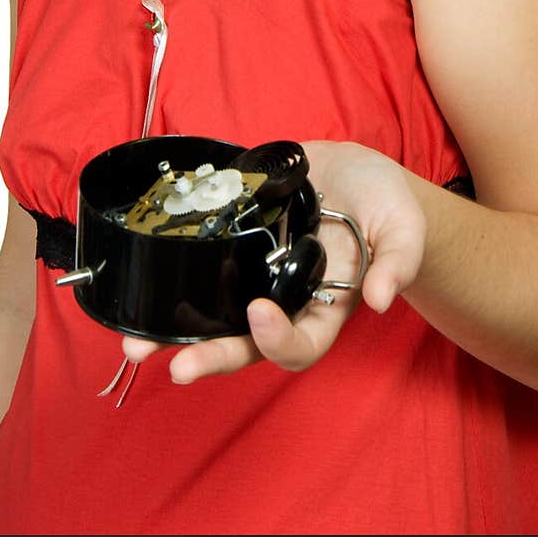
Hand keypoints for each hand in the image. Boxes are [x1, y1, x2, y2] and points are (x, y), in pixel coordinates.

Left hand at [120, 141, 426, 383]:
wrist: (359, 170)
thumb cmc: (386, 207)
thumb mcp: (404, 228)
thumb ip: (397, 261)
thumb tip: (381, 299)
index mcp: (324, 307)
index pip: (300, 346)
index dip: (277, 341)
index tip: (259, 312)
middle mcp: (282, 298)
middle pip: (244, 344)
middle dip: (209, 357)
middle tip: (174, 366)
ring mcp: (254, 271)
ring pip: (211, 312)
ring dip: (171, 329)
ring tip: (133, 339)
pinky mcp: (234, 237)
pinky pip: (201, 263)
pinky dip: (171, 270)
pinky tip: (143, 267)